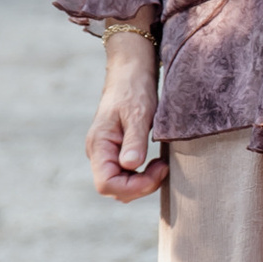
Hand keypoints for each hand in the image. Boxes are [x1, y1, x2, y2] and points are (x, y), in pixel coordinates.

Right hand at [87, 28, 165, 200]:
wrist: (130, 71)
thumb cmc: (134, 89)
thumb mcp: (138, 113)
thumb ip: (134, 140)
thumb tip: (130, 165)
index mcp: (99, 145)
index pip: (106, 185)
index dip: (133, 187)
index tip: (158, 170)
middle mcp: (98, 153)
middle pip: (115, 190)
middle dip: (141, 186)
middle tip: (164, 167)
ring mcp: (106, 154)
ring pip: (121, 185)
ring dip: (143, 182)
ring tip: (161, 164)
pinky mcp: (116, 152)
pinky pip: (126, 175)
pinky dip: (142, 175)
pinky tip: (156, 163)